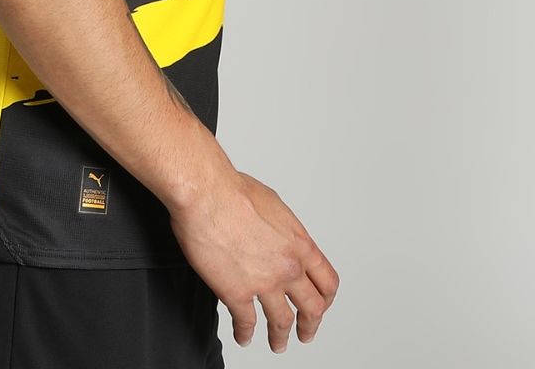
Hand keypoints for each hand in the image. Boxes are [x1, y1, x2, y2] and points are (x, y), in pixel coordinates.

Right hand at [169, 168, 339, 352]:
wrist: (207, 193)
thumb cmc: (233, 190)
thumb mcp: (273, 205)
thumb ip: (282, 231)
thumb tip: (279, 238)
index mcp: (299, 243)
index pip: (327, 281)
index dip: (326, 298)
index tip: (321, 304)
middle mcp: (288, 266)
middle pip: (312, 308)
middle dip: (310, 325)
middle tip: (306, 332)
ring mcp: (264, 282)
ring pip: (282, 322)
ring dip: (280, 337)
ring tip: (278, 343)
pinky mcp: (237, 293)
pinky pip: (246, 323)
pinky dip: (246, 334)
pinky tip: (243, 335)